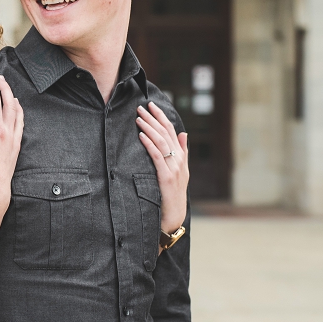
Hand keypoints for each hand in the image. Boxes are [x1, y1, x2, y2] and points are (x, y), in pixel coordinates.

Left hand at [136, 102, 189, 233]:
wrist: (174, 215)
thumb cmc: (173, 194)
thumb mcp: (180, 171)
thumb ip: (182, 151)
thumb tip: (183, 133)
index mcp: (181, 157)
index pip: (171, 130)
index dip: (162, 117)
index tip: (152, 106)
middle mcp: (179, 160)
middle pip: (165, 133)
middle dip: (153, 118)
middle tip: (141, 107)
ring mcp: (173, 168)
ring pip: (161, 142)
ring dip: (149, 127)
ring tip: (138, 117)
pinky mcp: (165, 177)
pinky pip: (156, 156)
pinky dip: (149, 144)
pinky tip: (141, 135)